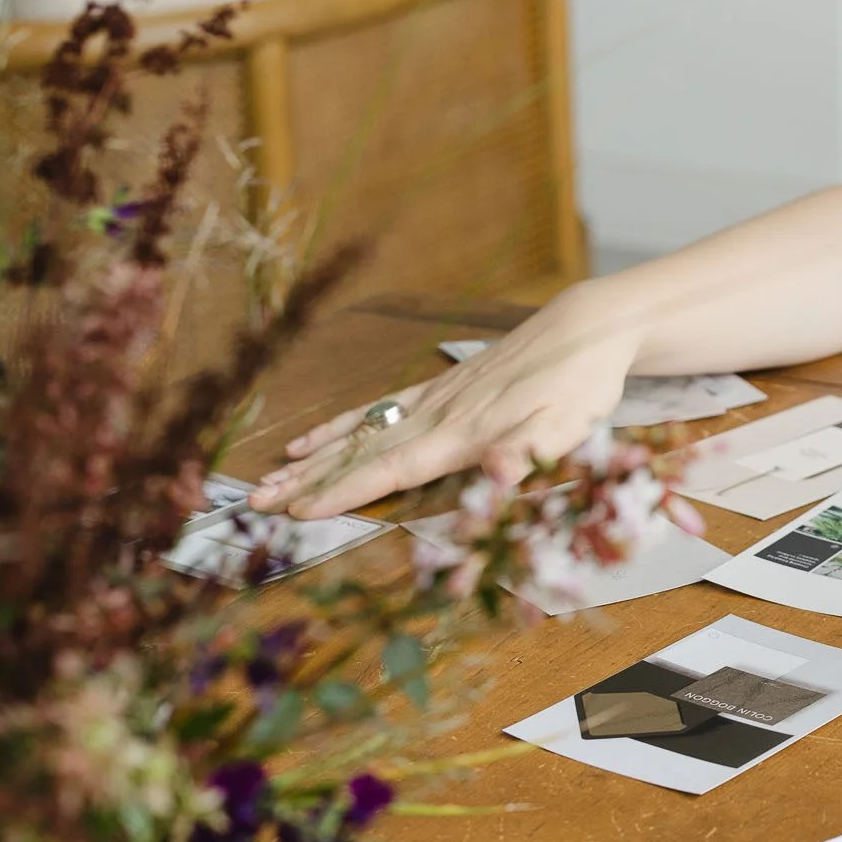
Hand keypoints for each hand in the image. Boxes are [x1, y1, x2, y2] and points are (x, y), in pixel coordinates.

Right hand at [248, 283, 641, 518]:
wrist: (588, 329)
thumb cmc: (581, 385)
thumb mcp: (570, 429)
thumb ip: (526, 455)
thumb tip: (493, 476)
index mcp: (463, 435)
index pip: (392, 470)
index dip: (345, 492)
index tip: (299, 512)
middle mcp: (438, 415)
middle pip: (361, 452)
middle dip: (307, 481)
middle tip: (253, 505)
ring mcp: (435, 398)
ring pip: (360, 432)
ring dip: (312, 459)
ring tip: (264, 479)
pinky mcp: (440, 387)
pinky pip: (379, 408)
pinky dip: (342, 424)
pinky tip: (313, 437)